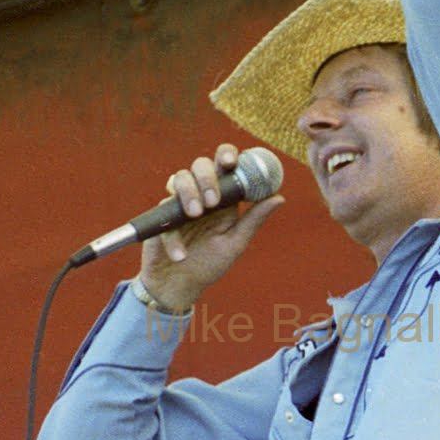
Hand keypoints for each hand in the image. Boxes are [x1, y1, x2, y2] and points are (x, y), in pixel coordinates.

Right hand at [139, 143, 283, 311]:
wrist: (180, 285)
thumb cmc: (210, 263)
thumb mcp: (235, 243)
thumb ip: (254, 220)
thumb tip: (279, 197)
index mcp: (223, 197)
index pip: (225, 165)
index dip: (227, 155)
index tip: (231, 161)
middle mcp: (201, 194)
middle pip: (201, 164)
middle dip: (206, 177)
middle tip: (212, 202)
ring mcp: (178, 203)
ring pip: (179, 178)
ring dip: (189, 192)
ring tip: (195, 215)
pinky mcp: (161, 216)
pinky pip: (164, 211)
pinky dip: (173, 235)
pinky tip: (180, 254)